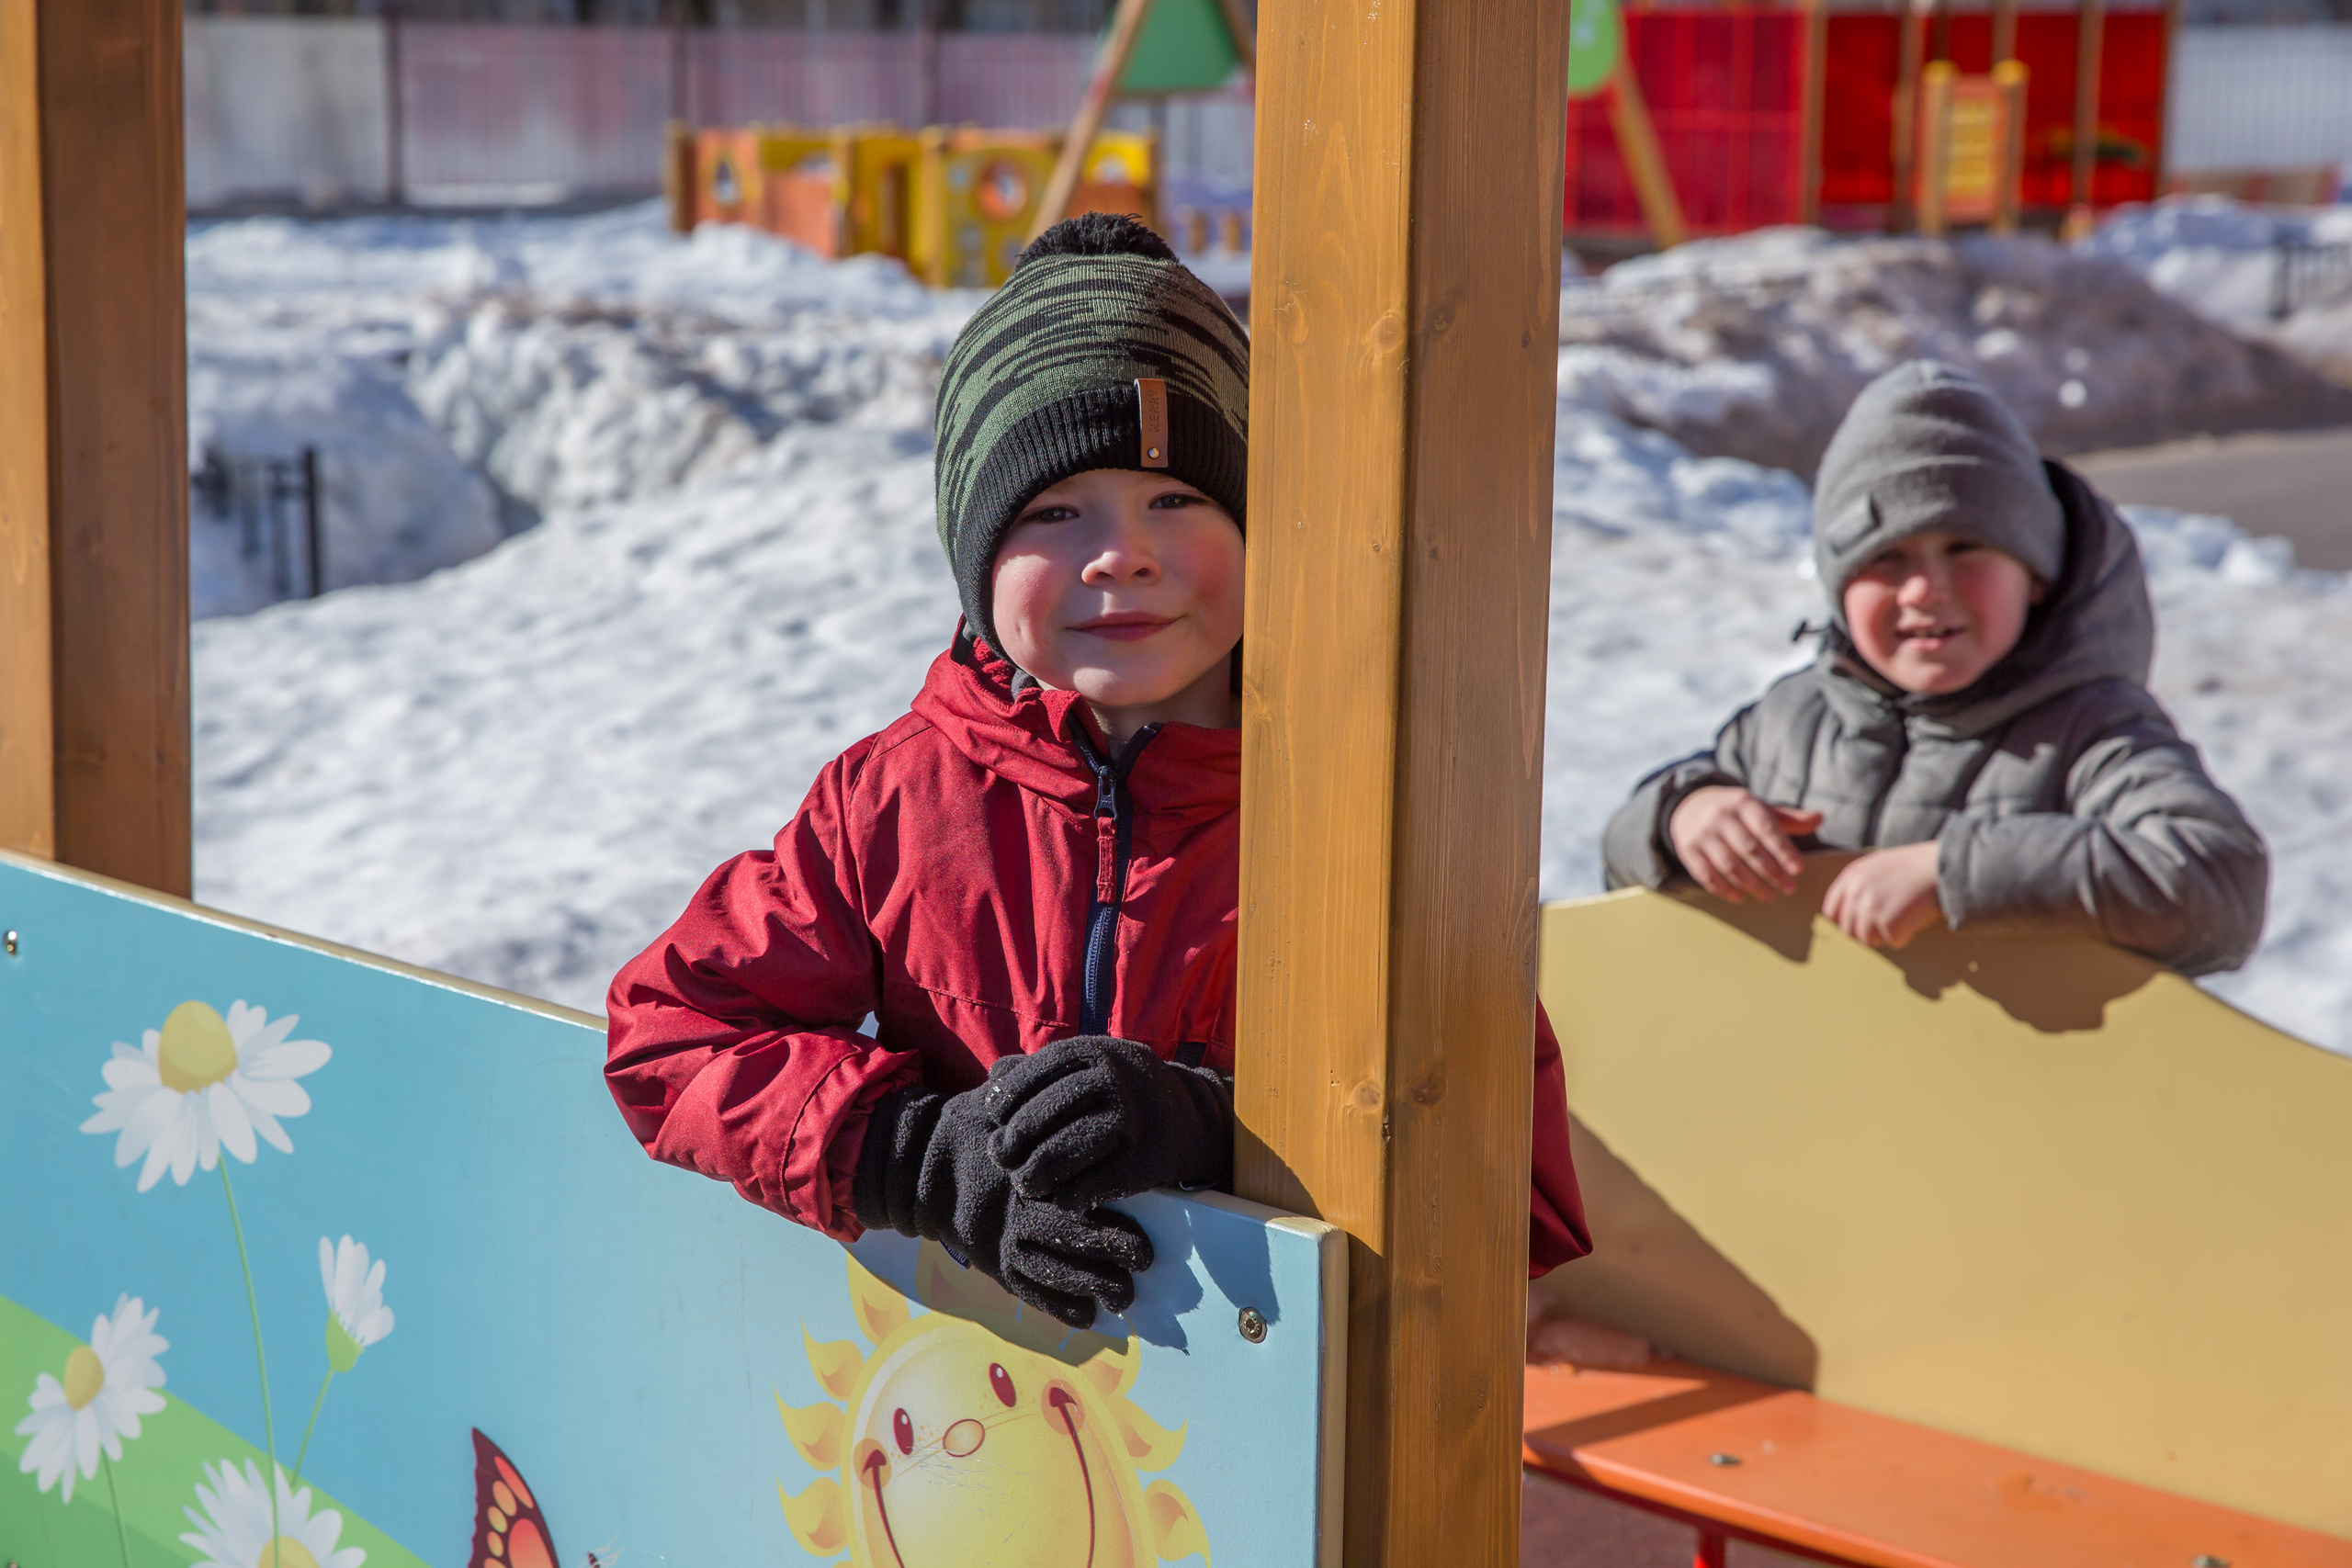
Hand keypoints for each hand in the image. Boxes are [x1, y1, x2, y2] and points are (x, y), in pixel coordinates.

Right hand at [854, 1083, 1152, 1327]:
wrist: (919, 1169)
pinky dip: (1056, 1307)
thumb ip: (1019, 1085)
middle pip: (1068, 1247)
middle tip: (1144, 1267)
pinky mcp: (993, 1263)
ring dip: (1090, 1289)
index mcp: (1022, 1180)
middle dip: (1109, 1262)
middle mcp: (1013, 1216)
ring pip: (1051, 1275)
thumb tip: (1029, 1066)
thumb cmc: (966, 1129)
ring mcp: (1001, 1244)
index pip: (1072, 1209)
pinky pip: (1027, 1292)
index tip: (1144, 1245)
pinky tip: (1086, 1317)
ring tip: (1124, 1299)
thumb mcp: (991, 1100)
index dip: (1110, 1231)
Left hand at [983, 1036, 1232, 1210]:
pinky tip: (1060, 1198)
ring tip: (1024, 1183)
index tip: (993, 1117)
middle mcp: (1117, 1079)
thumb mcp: (1087, 1068)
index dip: (1008, 1096)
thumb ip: (1040, 1070)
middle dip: (1015, 1139)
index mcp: (1097, 1052)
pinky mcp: (1147, 1161)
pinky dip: (1069, 1197)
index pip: (1038, 1072)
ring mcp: (1135, 1119)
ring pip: (1066, 1150)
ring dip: (1036, 1173)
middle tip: (1000, 1156)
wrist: (1185, 1118)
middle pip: (1046, 1112)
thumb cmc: (1117, 1094)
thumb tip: (994, 1076)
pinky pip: (1093, 1186)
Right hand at [1666, 787, 1822, 902]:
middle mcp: (1720, 816)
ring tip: (1770, 897)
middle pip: (1749, 849)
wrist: (1690, 807)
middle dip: (1771, 872)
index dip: (1783, 850)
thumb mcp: (1760, 809)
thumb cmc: (1737, 812)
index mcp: (1743, 802)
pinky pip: (1707, 875)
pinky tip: (1741, 898)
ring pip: (1729, 864)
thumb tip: (1819, 818)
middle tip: (1790, 889)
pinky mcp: (1687, 850)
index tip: (1798, 869)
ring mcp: (1701, 834)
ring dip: (1751, 884)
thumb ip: (1789, 819)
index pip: (1766, 828)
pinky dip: (1725, 889)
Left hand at [1821, 842, 1943, 948]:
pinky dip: (1905, 935)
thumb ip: (1860, 887)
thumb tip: (1848, 916)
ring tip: (1904, 916)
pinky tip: (1915, 917)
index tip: (1862, 922)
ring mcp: (1870, 908)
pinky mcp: (1888, 923)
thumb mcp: (1879, 868)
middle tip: (1890, 920)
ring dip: (1886, 934)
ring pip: (1867, 940)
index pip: (1832, 911)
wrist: (1944, 867)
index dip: (1847, 920)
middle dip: (1868, 931)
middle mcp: (1856, 892)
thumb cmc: (1916, 868)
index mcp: (1851, 876)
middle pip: (1848, 930)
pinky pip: (1892, 942)